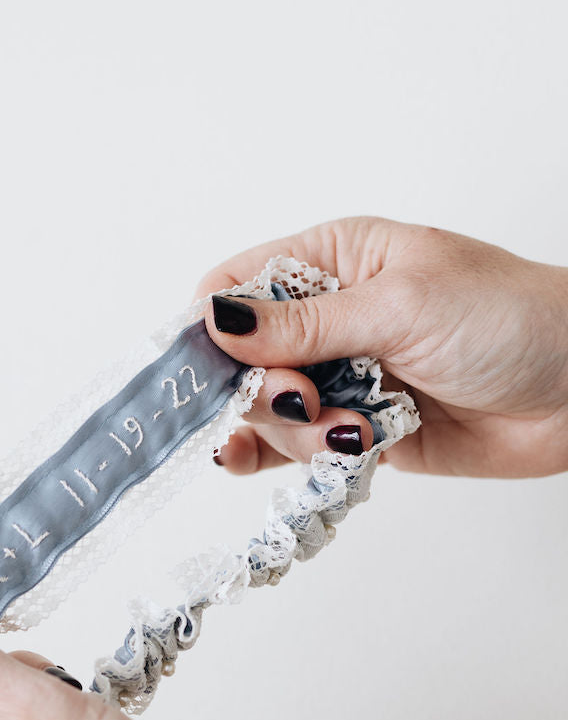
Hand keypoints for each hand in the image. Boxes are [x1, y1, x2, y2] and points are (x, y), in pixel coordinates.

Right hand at [197, 217, 567, 477]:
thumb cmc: (509, 319)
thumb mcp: (400, 305)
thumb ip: (304, 324)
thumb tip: (217, 321)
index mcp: (334, 260)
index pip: (237, 287)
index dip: (213, 328)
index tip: (211, 369)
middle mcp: (330, 318)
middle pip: (243, 361)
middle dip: (262, 389)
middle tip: (305, 400)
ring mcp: (345, 376)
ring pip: (271, 413)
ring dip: (297, 431)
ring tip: (350, 428)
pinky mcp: (362, 429)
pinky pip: (306, 450)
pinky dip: (301, 459)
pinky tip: (295, 457)